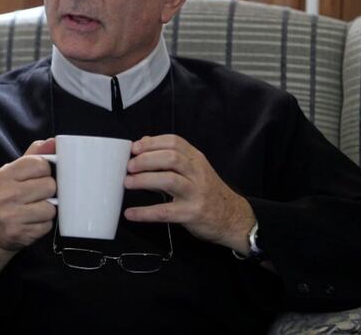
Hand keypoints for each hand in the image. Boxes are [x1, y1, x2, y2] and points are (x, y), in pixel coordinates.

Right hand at [0, 138, 56, 261]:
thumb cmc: (10, 195)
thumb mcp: (16, 172)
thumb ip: (35, 155)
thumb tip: (53, 141)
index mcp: (6, 174)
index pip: (41, 164)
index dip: (46, 171)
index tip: (38, 177)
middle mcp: (6, 193)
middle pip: (50, 186)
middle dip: (48, 191)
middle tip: (37, 195)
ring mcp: (11, 214)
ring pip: (51, 207)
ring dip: (48, 209)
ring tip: (36, 209)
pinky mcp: (19, 232)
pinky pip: (47, 225)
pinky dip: (44, 224)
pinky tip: (33, 222)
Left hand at [123, 135, 255, 253]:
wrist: (232, 218)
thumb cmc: (208, 192)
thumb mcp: (195, 169)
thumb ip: (171, 156)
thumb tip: (144, 142)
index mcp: (196, 159)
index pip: (174, 142)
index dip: (152, 143)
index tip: (135, 148)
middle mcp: (197, 173)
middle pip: (171, 158)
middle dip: (146, 159)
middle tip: (129, 166)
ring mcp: (196, 193)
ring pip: (169, 180)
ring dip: (144, 180)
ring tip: (128, 183)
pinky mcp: (191, 213)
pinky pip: (165, 212)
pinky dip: (145, 212)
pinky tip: (131, 213)